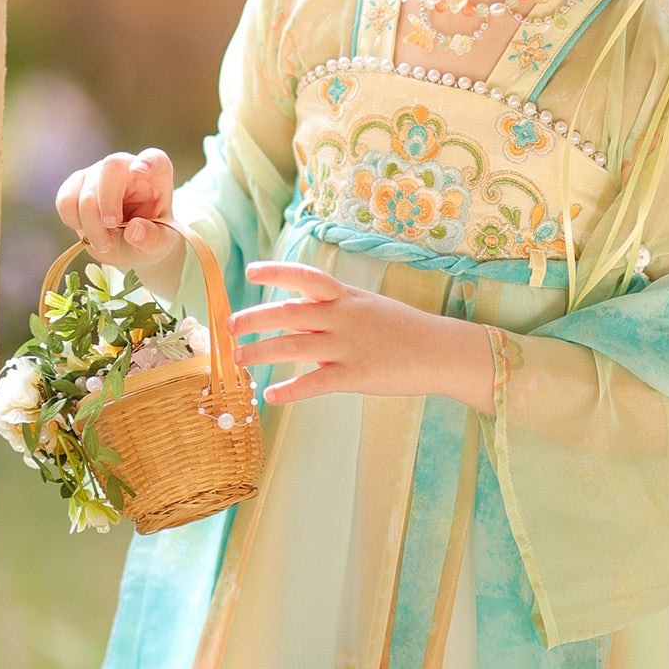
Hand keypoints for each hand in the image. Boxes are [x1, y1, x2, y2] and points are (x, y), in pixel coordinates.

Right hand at [54, 149, 181, 275]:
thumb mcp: (161, 245)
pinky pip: (65, 199)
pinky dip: (72, 220)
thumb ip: (153, 239)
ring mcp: (98, 173)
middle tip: (112, 226)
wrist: (129, 245)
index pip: (155, 158)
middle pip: (111, 167)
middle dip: (107, 201)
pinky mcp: (76, 185)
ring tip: (103, 243)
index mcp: (156, 176)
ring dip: (90, 222)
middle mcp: (126, 167)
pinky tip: (87, 233)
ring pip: (85, 189)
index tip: (140, 171)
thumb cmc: (149, 238)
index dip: (147, 161)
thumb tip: (134, 230)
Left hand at [235, 263, 494, 410]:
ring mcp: (349, 345)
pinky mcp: (356, 374)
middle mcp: (343, 317)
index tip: (251, 273)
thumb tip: (292, 316)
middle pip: (288, 313)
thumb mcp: (366, 308)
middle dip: (254, 318)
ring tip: (239, 360)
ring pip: (294, 346)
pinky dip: (290, 390)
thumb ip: (330, 311)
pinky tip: (271, 395)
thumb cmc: (402, 329)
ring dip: (261, 352)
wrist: (440, 351)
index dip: (276, 273)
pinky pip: (315, 382)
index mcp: (345, 297)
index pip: (305, 277)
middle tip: (229, 326)